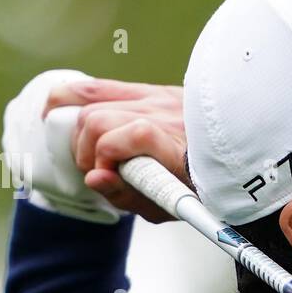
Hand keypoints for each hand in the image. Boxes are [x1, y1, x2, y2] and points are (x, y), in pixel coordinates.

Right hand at [42, 78, 190, 224]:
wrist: (235, 160)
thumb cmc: (202, 189)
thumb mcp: (169, 207)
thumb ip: (128, 195)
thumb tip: (93, 178)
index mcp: (181, 147)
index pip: (138, 133)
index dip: (109, 156)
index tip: (106, 177)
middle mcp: (169, 115)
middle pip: (100, 119)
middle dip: (85, 151)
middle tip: (96, 172)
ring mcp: (160, 98)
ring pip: (94, 102)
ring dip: (80, 132)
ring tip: (89, 154)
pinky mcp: (152, 90)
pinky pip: (100, 86)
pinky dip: (73, 98)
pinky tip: (56, 109)